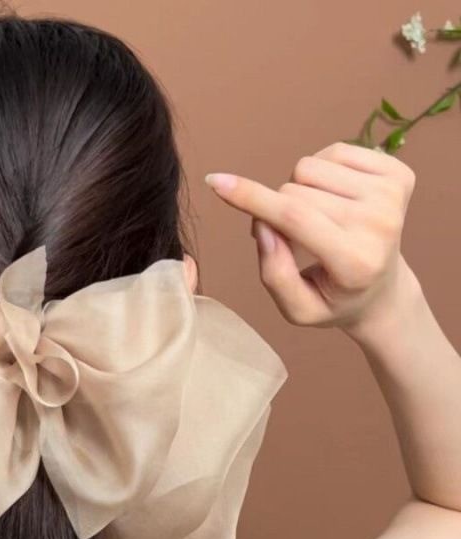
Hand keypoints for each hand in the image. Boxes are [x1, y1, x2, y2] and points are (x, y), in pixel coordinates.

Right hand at [204, 141, 418, 333]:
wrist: (382, 290)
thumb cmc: (331, 299)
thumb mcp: (296, 308)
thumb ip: (274, 272)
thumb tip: (262, 224)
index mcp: (355, 261)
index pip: (294, 216)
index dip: (251, 198)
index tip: (216, 183)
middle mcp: (381, 224)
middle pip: (294, 191)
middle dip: (278, 209)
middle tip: (294, 238)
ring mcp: (393, 195)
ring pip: (310, 166)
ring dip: (299, 190)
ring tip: (316, 219)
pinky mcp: (400, 174)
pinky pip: (334, 151)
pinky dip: (322, 174)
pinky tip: (334, 200)